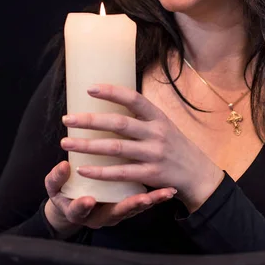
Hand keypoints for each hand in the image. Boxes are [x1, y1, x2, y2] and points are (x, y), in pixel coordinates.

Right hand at [44, 160, 176, 236]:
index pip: (80, 210)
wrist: (74, 205)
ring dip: (149, 202)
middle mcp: (99, 217)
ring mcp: (115, 213)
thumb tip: (64, 165)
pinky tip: (169, 190)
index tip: (87, 200)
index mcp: (79, 212)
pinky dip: (155, 197)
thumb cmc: (65, 192)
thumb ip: (56, 179)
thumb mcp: (55, 187)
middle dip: (129, 206)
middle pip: (115, 214)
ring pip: (133, 210)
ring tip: (163, 193)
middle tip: (142, 199)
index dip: (83, 206)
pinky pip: (142, 203)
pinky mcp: (127, 207)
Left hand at [60, 84, 224, 211]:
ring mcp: (154, 154)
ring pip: (115, 148)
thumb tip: (114, 101)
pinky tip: (83, 169)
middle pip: (119, 123)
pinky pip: (121, 173)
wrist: (199, 175)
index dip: (112, 92)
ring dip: (88, 145)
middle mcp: (157, 133)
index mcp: (159, 117)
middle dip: (90, 120)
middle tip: (67, 119)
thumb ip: (143, 118)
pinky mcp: (151, 175)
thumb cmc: (176, 147)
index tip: (89, 89)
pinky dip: (100, 171)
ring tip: (66, 143)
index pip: (134, 99)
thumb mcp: (165, 126)